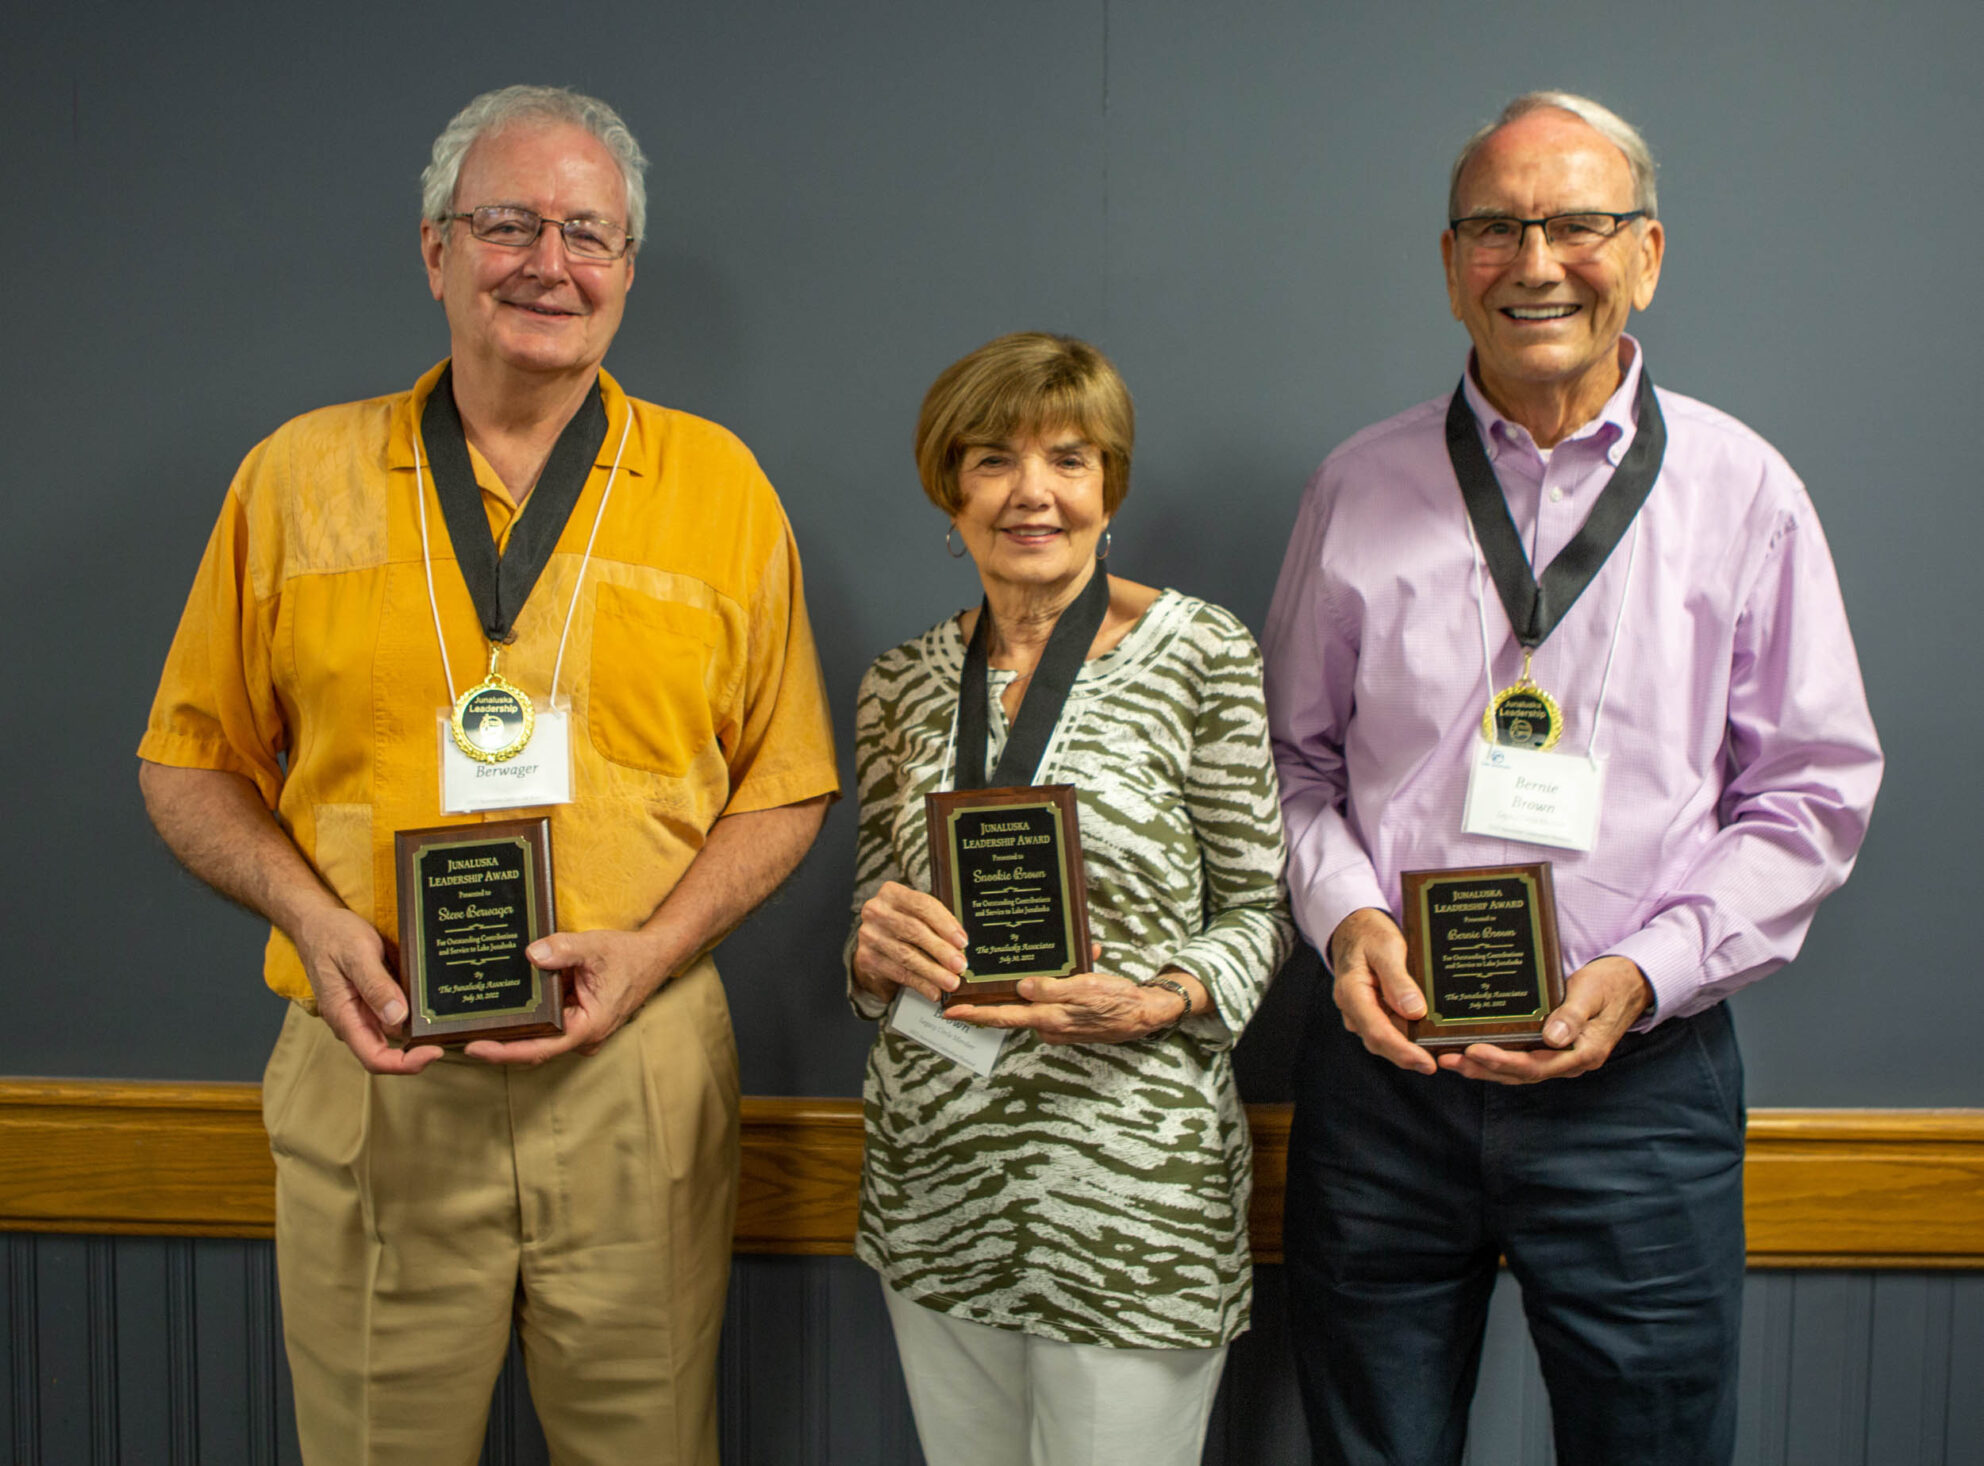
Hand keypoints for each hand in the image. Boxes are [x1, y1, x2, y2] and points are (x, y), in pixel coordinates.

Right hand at [291, 904, 442, 1075]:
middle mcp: (353, 1021)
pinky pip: (395, 1015)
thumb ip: (376, 985)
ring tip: (445, 1016)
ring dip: (419, 1031)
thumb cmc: (332, 935)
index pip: (374, 1059)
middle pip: (389, 1052)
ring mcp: (362, 1013)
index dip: (406, 1064)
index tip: (435, 1051)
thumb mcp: (357, 954)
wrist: (317, 922)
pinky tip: (431, 1003)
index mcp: (343, 1016)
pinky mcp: (372, 1002)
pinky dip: (414, 1013)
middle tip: (449, 1034)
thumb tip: (398, 1017)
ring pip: (395, 1034)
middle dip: (419, 1049)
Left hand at [464, 929, 669, 1064]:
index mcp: (587, 1027)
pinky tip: (504, 1002)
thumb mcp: (595, 947)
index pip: (537, 1049)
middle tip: (458, 1031)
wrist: (654, 956)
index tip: (474, 1047)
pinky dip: (526, 1014)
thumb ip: (563, 949)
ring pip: (537, 1036)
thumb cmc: (628, 956)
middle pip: (531, 1047)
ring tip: (472, 1018)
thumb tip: (530, 955)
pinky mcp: (575, 1019)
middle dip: (498, 1041)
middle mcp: (581, 1037)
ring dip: (511, 1027)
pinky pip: (545, 1022)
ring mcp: (578, 1030)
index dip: (503, 1052)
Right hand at [852, 881, 966, 1003]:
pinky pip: (898, 973)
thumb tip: (962, 947)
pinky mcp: (866, 958)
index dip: (945, 924)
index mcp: (892, 893)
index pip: (922, 905)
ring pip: (907, 955)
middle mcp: (876, 911)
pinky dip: (920, 984)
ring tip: (951, 982)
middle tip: (960, 966)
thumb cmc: (905, 927)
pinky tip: (934, 991)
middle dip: (941, 950)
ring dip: (933, 972)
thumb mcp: (919, 917)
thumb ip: (938, 924)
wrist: (876, 947)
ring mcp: (869, 935)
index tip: (962, 942)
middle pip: (914, 930)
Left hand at [945, 952, 1203, 1044]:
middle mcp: (1048, 1025)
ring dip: (1023, 987)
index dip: (974, 1015)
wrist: (1143, 1014)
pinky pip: (1047, 1002)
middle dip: (986, 1002)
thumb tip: (1022, 988)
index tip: (949, 1012)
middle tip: (961, 991)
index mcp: (1049, 1018)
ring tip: (1011, 965)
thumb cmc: (1117, 1000)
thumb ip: (1052, 990)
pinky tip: (1058, 969)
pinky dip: (1047, 988)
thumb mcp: (1086, 988)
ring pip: (1030, 1004)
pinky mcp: (1066, 1020)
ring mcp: (1056, 1025)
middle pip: (1009, 1013)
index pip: (1003, 1017)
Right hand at [1327, 907, 1435, 1074]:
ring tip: (1438, 1051)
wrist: (1354, 928)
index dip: (1402, 1051)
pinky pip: (1390, 1030)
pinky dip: (1408, 1037)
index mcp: (1351, 993)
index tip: (1427, 1063)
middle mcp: (1353, 1009)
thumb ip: (1398, 980)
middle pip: (1380, 1043)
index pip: (1377, 1032)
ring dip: (1409, 1049)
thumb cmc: (1370, 934)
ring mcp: (1361, 1013)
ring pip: (1385, 1040)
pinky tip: (1428, 1037)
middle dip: (1408, 1057)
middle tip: (1439, 1063)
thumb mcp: (1386, 947)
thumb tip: (1415, 1012)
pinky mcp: (1372, 1013)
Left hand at [1437, 955, 1652, 1083]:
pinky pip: (1521, 1059)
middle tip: (1448, 1059)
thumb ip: (1573, 1016)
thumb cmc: (1610, 984)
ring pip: (1517, 1071)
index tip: (1473, 1051)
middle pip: (1521, 1074)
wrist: (1629, 984)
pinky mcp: (1552, 1049)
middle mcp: (1569, 1061)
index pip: (1536, 1065)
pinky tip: (1471, 1052)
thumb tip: (1551, 1038)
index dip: (1503, 1061)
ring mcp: (1560, 1057)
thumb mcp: (1593, 994)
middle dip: (1483, 1068)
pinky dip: (1495, 1059)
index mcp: (1582, 1053)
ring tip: (1450, 1059)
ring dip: (1484, 1068)